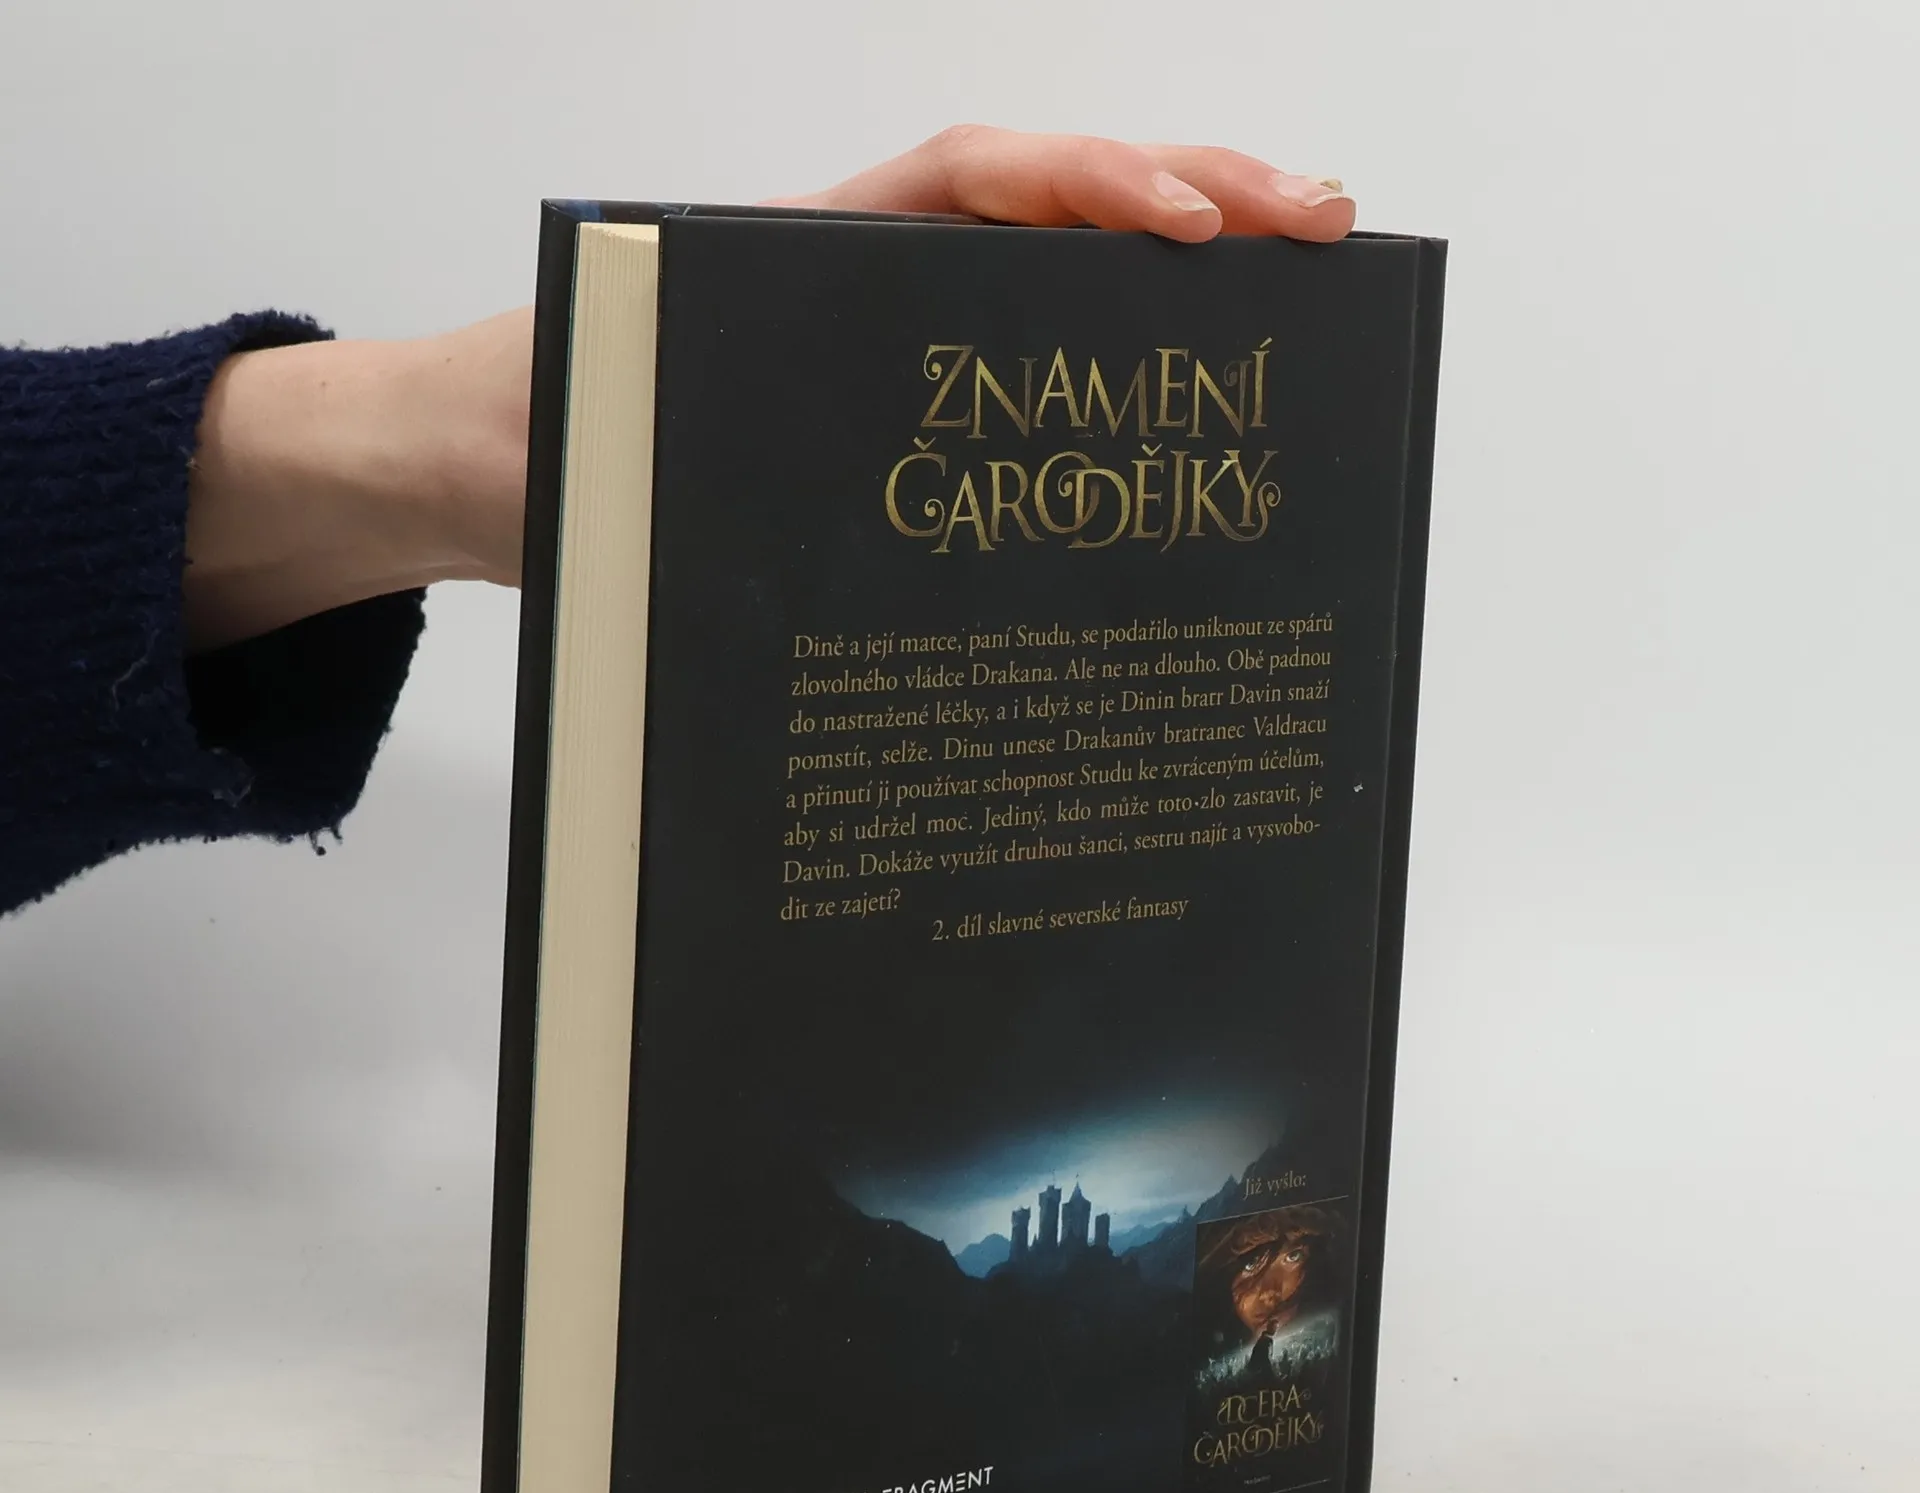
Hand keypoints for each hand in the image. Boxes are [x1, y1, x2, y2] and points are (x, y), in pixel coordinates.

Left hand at [184, 129, 1352, 646]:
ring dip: (1181, 273)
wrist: (479, 474)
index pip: (970, 184)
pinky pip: (1025, 365)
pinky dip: (1114, 359)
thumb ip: (653, 429)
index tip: (1185, 227)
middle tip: (1324, 221)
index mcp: (803, 260)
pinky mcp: (900, 409)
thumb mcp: (586, 422)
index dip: (1085, 189)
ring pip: (1055, 282)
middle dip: (1194, 197)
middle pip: (1050, 210)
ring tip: (1303, 280)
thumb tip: (750, 475)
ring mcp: (891, 340)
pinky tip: (1189, 387)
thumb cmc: (529, 441)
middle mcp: (865, 283)